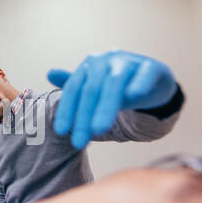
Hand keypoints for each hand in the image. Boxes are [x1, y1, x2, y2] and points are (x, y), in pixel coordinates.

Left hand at [47, 49, 177, 149]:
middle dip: (84, 117)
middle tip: (80, 141)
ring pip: (114, 84)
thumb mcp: (94, 87)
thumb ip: (74, 86)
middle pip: (92, 90)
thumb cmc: (116, 86)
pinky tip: (134, 95)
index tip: (61, 132)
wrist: (152, 77)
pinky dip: (139, 83)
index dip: (67, 110)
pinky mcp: (151, 67)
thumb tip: (49, 72)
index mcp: (89, 66)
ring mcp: (128, 62)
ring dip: (105, 106)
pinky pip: (144, 74)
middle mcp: (106, 61)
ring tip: (99, 128)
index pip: (74, 89)